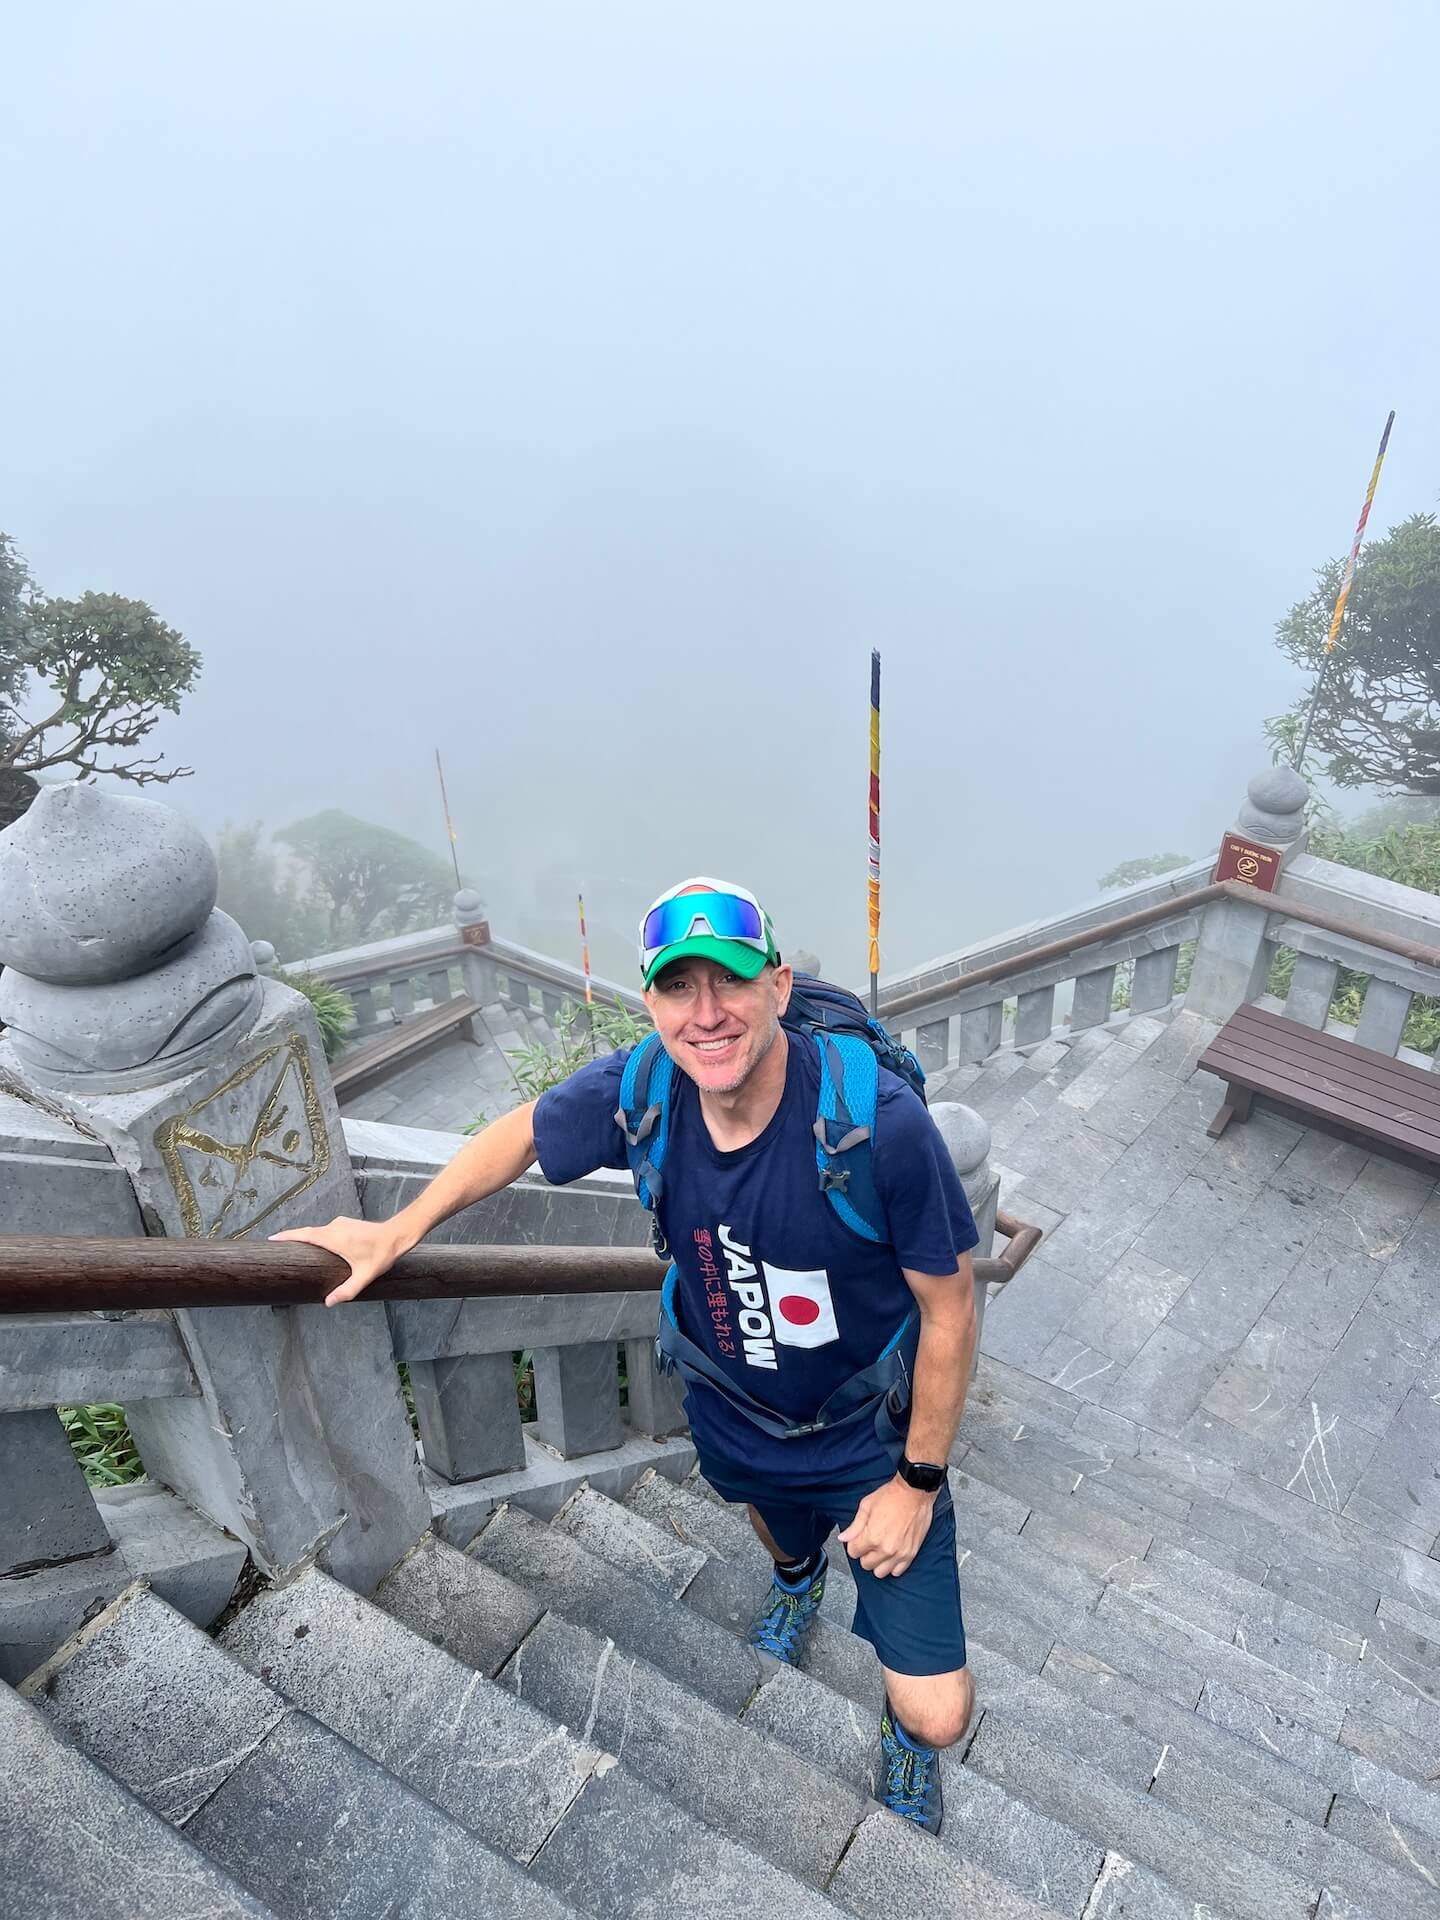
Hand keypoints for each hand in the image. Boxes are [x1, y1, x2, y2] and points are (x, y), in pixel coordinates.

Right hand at [270, 1217, 409, 1306]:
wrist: (398, 1234)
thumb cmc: (382, 1254)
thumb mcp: (364, 1276)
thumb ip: (346, 1291)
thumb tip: (328, 1303)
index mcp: (334, 1237)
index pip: (304, 1234)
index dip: (287, 1236)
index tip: (272, 1239)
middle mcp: (334, 1227)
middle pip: (307, 1232)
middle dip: (291, 1239)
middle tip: (276, 1248)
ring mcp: (340, 1224)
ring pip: (317, 1232)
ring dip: (306, 1239)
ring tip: (293, 1252)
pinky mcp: (346, 1224)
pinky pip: (326, 1231)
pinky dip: (317, 1238)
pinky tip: (317, 1249)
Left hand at [836, 1476, 935, 1578]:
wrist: (915, 1492)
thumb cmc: (892, 1496)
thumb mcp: (867, 1506)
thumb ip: (854, 1526)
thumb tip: (843, 1538)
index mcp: (872, 1536)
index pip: (853, 1552)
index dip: (854, 1544)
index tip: (858, 1539)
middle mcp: (885, 1549)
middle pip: (866, 1564)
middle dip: (865, 1554)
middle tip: (870, 1542)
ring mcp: (899, 1553)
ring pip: (880, 1572)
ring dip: (878, 1562)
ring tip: (880, 1549)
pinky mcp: (911, 1554)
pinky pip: (897, 1572)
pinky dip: (892, 1565)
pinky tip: (891, 1554)